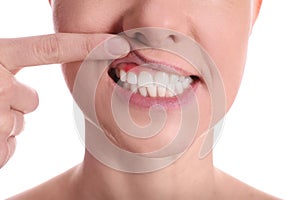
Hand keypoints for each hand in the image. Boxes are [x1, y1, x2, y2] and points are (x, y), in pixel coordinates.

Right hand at [0, 33, 129, 167]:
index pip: (51, 48)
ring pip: (20, 121)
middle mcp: (0, 86)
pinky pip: (10, 143)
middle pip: (32, 99)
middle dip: (18, 103)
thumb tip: (29, 87)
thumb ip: (7, 67)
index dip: (86, 46)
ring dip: (5, 122)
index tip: (118, 46)